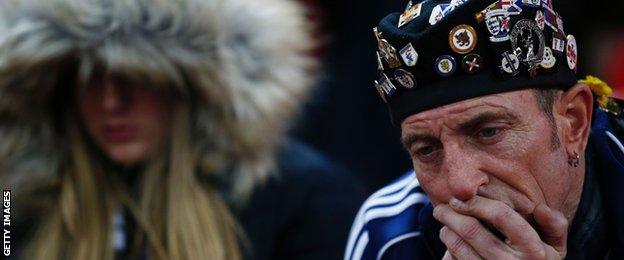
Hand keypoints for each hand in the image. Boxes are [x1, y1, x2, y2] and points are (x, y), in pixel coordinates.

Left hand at [432, 196, 567, 259]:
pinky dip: (447, 249)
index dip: (476, 202)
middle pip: (472, 230)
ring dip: (446, 230)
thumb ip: (554, 226)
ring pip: (457, 246)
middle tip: (441, 208)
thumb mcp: (554, 247)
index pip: (501, 215)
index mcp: (534, 251)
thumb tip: (540, 208)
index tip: (460, 198)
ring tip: (444, 224)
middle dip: (450, 214)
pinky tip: (449, 241)